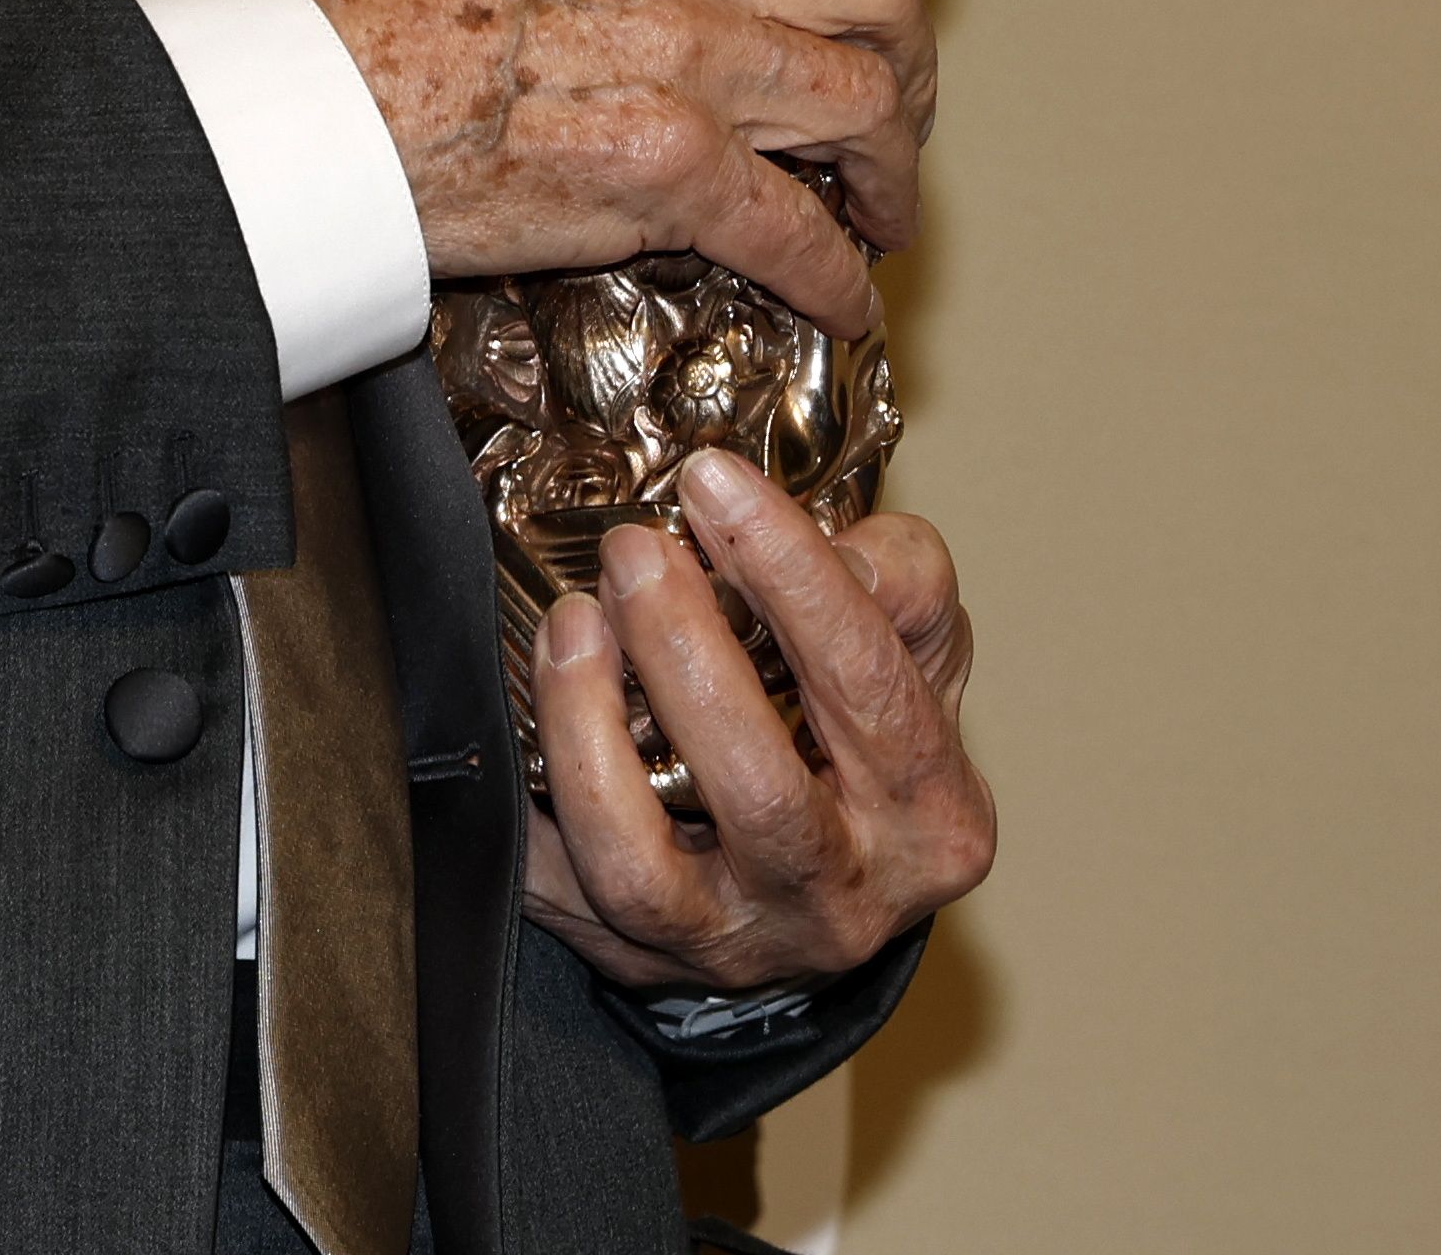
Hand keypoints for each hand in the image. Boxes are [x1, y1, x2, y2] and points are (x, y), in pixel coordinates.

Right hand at [277, 0, 930, 333]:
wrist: (310, 100)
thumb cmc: (362, 4)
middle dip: (907, 53)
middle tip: (896, 93)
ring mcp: (685, 51)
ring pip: (862, 102)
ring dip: (890, 168)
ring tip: (883, 204)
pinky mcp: (668, 166)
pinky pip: (797, 228)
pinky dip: (836, 274)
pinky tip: (841, 293)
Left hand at [522, 447, 993, 994]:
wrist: (826, 880)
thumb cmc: (866, 740)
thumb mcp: (919, 647)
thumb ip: (895, 575)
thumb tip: (801, 540)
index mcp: (928, 815)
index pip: (868, 684)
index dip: (790, 573)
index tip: (713, 481)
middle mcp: (839, 900)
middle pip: (760, 791)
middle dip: (683, 653)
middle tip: (634, 551)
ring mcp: (732, 942)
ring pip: (641, 867)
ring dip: (588, 732)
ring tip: (572, 622)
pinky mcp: (634, 959)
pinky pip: (553, 891)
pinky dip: (524, 801)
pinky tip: (512, 710)